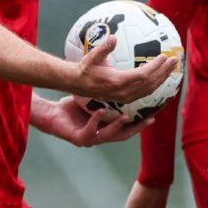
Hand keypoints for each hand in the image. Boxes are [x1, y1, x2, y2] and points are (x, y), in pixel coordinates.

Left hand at [35, 95, 150, 145]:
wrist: (50, 116)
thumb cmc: (71, 106)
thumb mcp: (91, 95)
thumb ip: (105, 88)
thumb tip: (115, 68)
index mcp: (107, 126)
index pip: (130, 125)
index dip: (143, 121)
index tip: (157, 112)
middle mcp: (102, 135)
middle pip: (125, 134)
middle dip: (138, 127)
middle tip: (151, 119)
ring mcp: (91, 139)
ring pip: (109, 135)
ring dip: (118, 126)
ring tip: (127, 116)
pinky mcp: (79, 138)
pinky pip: (90, 130)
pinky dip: (95, 121)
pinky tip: (101, 111)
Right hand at [73, 35, 177, 102]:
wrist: (79, 84)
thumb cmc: (86, 68)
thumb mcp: (93, 56)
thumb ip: (104, 48)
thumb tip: (113, 37)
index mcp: (117, 81)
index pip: (142, 75)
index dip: (155, 67)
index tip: (164, 56)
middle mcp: (124, 92)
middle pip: (150, 83)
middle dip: (164, 72)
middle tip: (175, 59)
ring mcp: (126, 97)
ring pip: (149, 89)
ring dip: (163, 78)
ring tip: (172, 67)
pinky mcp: (127, 98)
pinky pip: (145, 92)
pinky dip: (156, 84)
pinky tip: (162, 77)